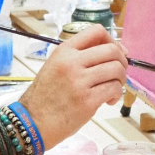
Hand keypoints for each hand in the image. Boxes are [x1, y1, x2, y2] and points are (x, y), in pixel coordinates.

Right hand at [20, 25, 126, 147]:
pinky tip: (108, 100)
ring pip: (116, 69)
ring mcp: (80, 82)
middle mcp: (72, 63)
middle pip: (112, 50)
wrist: (32, 123)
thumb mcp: (56, 66)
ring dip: (120, 79)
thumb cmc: (45, 96)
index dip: (112, 40)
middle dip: (122, 61)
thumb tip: (112, 51)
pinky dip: (116, 94)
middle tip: (118, 73)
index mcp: (64, 51)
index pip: (96, 31)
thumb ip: (78, 57)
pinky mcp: (87, 101)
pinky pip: (114, 89)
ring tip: (112, 88)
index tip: (116, 52)